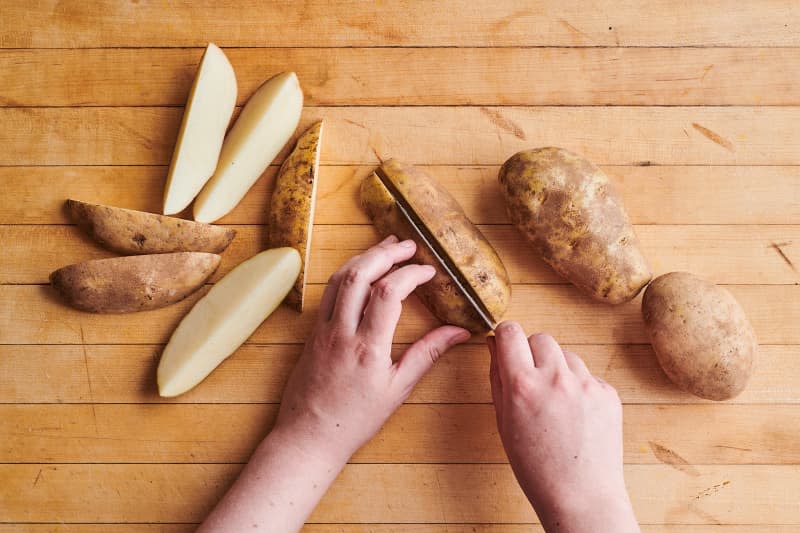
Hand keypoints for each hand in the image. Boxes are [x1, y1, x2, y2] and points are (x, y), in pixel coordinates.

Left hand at [275, 235, 470, 464]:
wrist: (309, 435)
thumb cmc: (356, 419)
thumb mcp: (399, 389)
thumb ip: (428, 354)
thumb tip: (460, 332)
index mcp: (368, 348)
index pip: (389, 293)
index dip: (411, 274)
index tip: (429, 271)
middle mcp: (342, 332)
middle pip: (361, 275)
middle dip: (386, 253)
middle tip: (409, 245)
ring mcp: (323, 329)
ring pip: (340, 278)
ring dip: (365, 256)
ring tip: (387, 247)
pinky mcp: (312, 331)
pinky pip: (328, 292)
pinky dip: (347, 273)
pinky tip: (361, 269)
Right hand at [488, 321, 639, 532]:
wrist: (581, 496)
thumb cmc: (535, 465)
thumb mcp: (504, 421)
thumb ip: (497, 376)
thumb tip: (494, 343)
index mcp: (522, 385)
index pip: (511, 331)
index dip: (506, 335)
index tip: (508, 345)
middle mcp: (555, 378)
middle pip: (541, 337)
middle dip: (532, 352)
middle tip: (531, 379)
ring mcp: (586, 384)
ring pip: (566, 355)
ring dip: (558, 369)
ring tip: (555, 404)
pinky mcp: (608, 393)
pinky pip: (587, 375)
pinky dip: (579, 387)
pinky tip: (575, 415)